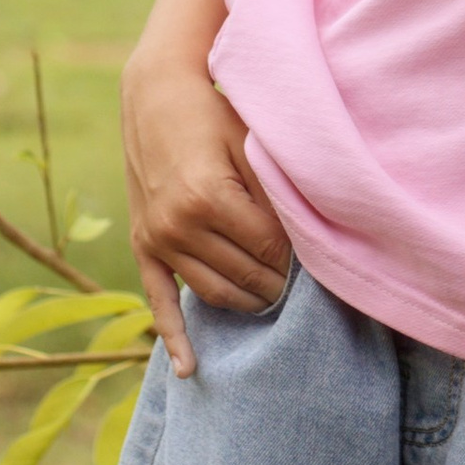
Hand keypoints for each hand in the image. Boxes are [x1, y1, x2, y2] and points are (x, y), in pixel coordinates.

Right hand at [122, 53, 291, 374]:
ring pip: (213, 291)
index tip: (321, 261)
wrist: (155, 95)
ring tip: (277, 302)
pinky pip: (159, 300)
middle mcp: (178, 226)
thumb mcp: (250, 143)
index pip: (270, 250)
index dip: (298, 259)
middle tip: (307, 286)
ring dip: (249, 303)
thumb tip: (305, 241)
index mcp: (209, 198)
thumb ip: (275, 193)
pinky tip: (190, 369)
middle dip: (279, 284)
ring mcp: (158, 239)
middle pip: (244, 275)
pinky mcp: (143, 246)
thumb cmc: (214, 113)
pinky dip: (174, 337)